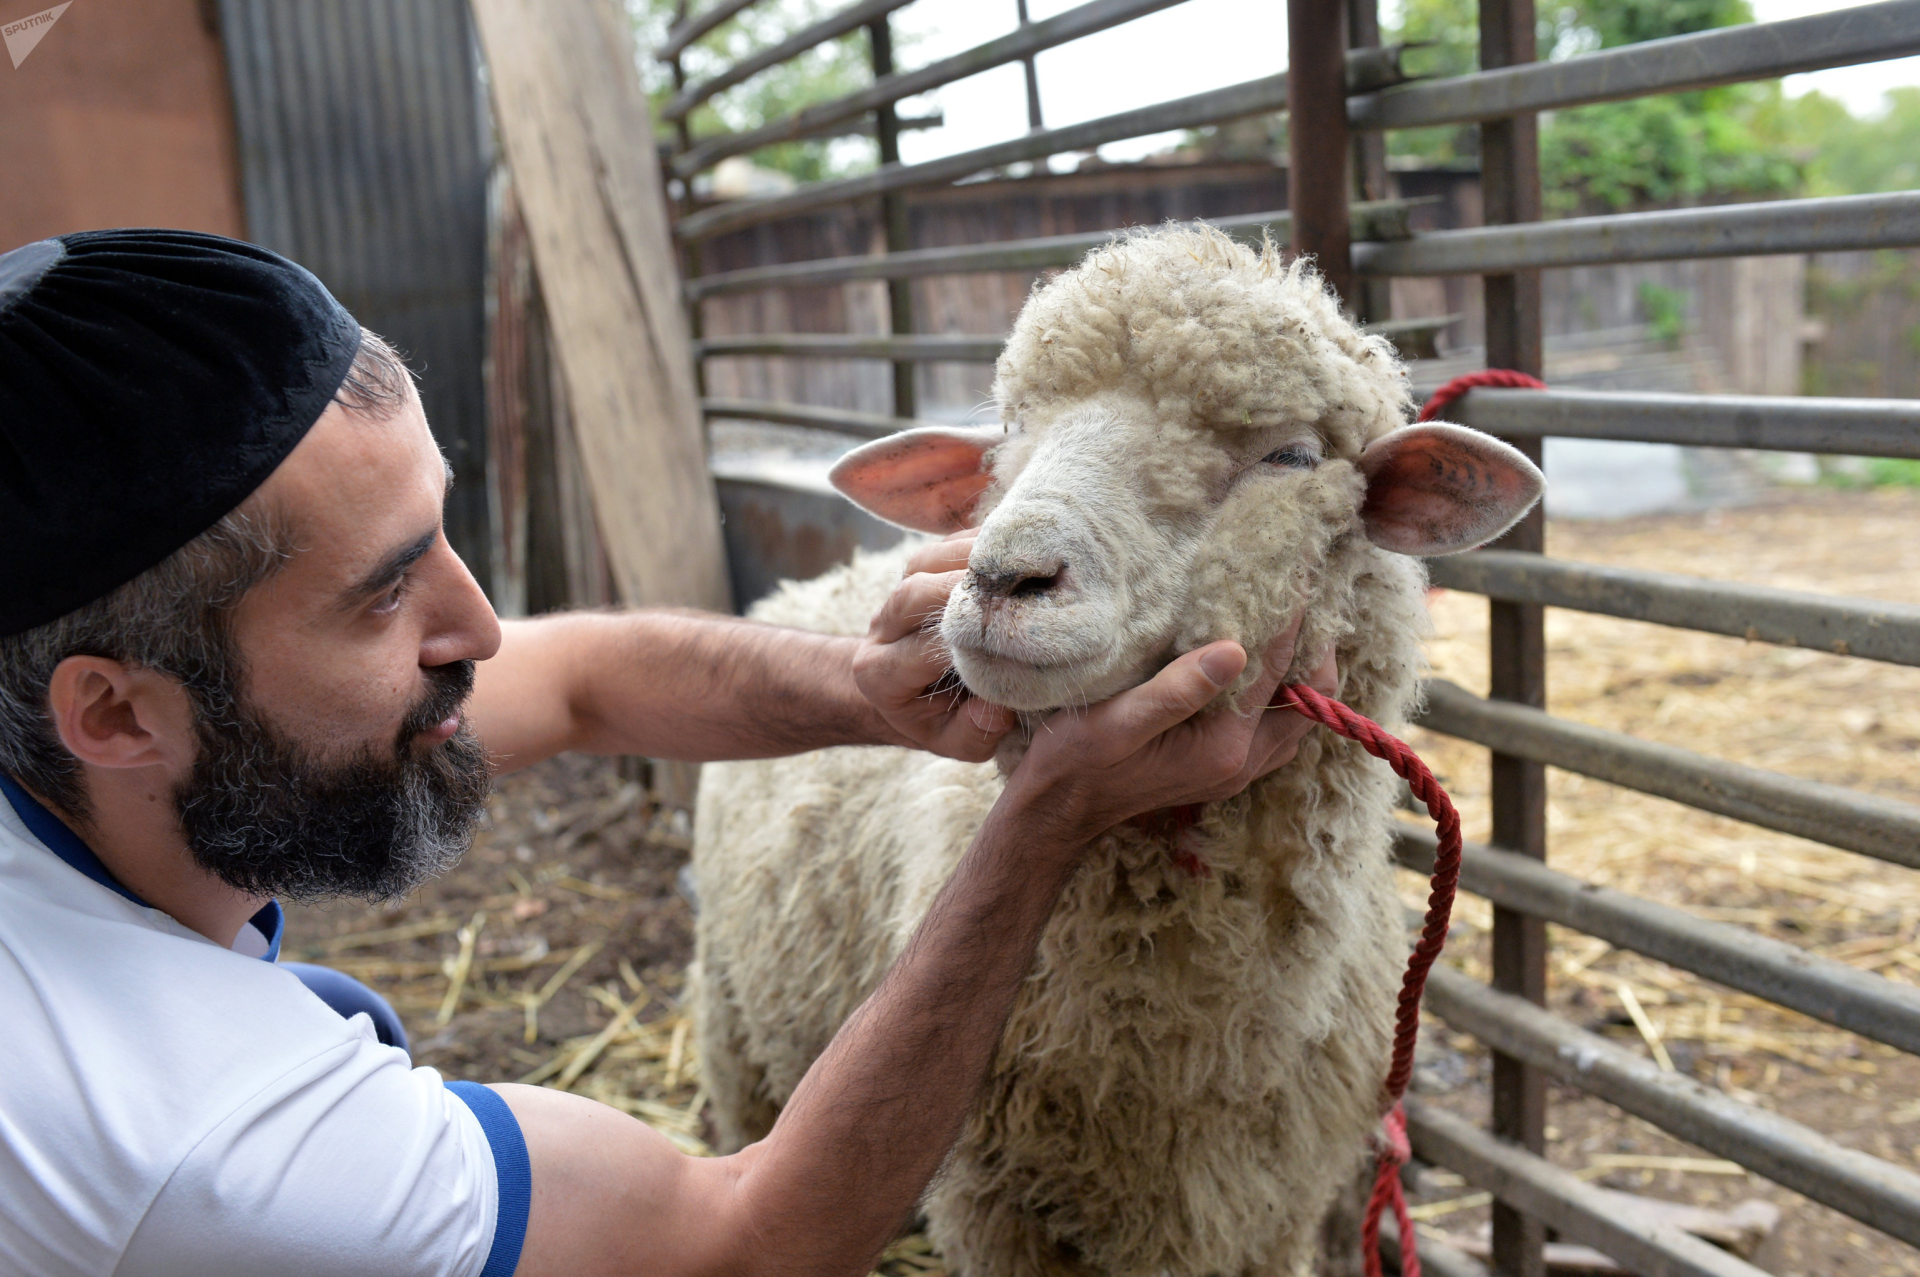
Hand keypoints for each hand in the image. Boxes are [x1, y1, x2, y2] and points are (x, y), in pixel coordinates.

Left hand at [852, 531, 1016, 762]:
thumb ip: (975, 732)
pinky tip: (1020, 551)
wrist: (917, 693)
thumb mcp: (960, 743)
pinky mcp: (919, 567)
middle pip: (916, 593)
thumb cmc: (944, 720)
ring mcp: (897, 592)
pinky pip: (944, 544)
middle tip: (1024, 592)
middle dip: (970, 590)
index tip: (1020, 641)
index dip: (971, 640)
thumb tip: (996, 708)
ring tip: (1025, 566)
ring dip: (976, 558)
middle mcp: (881, 628)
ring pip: (926, 560)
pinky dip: (982, 543)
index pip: (925, 649)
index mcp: (880, 675)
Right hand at [1005, 613, 1337, 842]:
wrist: (1059, 808)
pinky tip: (1261, 663)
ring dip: (1300, 670)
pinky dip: (1282, 692)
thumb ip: (1177, 690)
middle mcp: (1243, 763)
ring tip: (1288, 622)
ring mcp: (1238, 770)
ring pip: (1298, 715)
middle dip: (1313, 647)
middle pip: (1311, 700)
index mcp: (1224, 747)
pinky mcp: (1226, 768)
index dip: (1291, 618)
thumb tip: (1237, 649)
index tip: (1297, 571)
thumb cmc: (1077, 760)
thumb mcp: (1117, 720)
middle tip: (1301, 595)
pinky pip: (1277, 728)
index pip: (1277, 670)